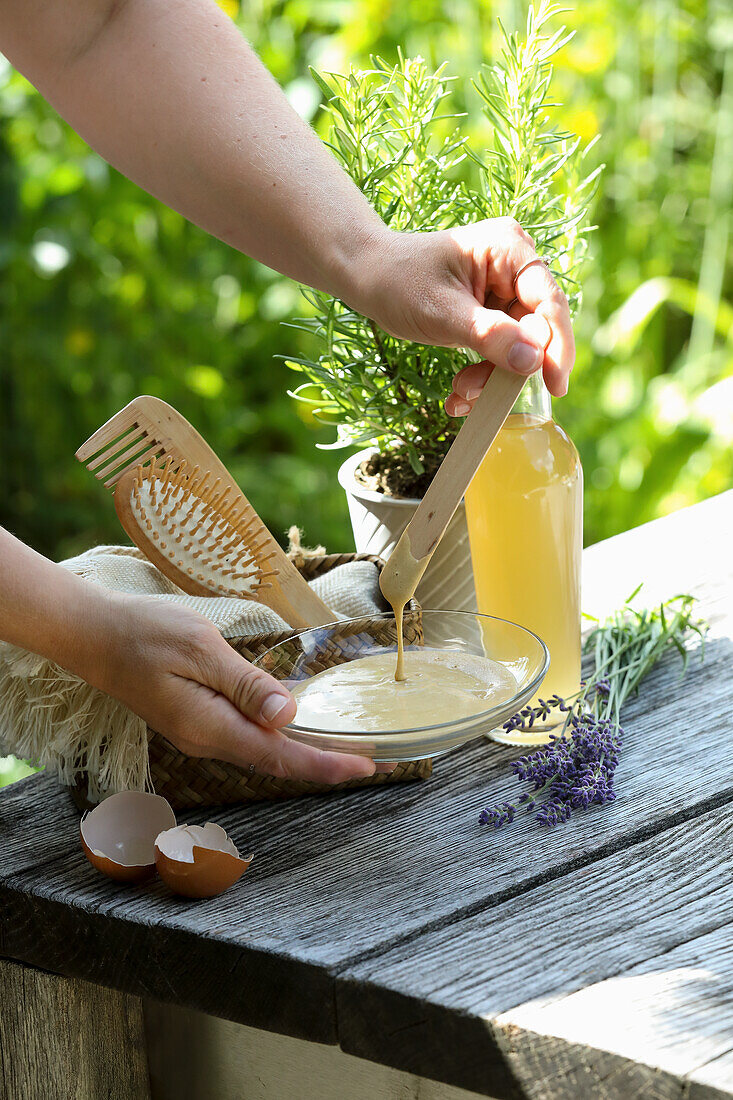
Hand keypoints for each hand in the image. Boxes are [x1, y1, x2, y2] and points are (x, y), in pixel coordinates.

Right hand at [94, 594, 382, 783]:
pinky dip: (282, 737)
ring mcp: (201, 733)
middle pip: (278, 762)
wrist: (93, 634)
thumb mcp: (200, 648)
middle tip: (378, 760)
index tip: (370, 765)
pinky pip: (249, 736)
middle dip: (328, 763)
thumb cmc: (143, 633)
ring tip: (350, 748)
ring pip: (265, 751)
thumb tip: (287, 716)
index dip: (327, 765)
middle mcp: (208, 740)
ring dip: (307, 753)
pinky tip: (301, 727)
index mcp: (211, 727)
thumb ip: (245, 684)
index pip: (281, 757)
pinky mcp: (198, 719)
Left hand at [360, 217, 574, 402]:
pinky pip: (501, 350)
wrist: (368, 278)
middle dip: (511, 367)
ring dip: (492, 376)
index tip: (556, 386)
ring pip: (519, 346)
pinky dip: (483, 373)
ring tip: (460, 394)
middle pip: (536, 328)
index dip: (557, 346)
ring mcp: (503, 290)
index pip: (548, 301)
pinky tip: (459, 393)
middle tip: (477, 393)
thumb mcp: (441, 312)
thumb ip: (489, 336)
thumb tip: (534, 360)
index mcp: (508, 249)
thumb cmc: (398, 282)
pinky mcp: (492, 313)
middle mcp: (514, 266)